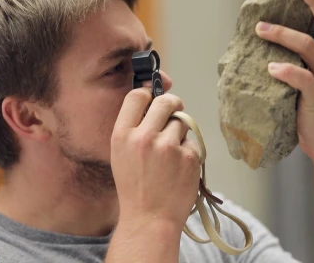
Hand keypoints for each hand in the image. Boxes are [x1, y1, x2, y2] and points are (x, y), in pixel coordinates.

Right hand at [111, 88, 200, 228]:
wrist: (149, 219)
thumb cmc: (135, 187)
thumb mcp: (121, 154)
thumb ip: (133, 128)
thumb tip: (151, 101)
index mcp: (122, 135)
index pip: (137, 96)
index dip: (148, 93)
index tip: (153, 98)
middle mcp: (144, 137)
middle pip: (165, 101)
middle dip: (173, 104)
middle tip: (175, 111)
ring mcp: (168, 147)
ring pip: (182, 122)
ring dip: (179, 133)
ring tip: (170, 155)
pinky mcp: (188, 157)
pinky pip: (192, 142)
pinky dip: (188, 152)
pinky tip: (178, 168)